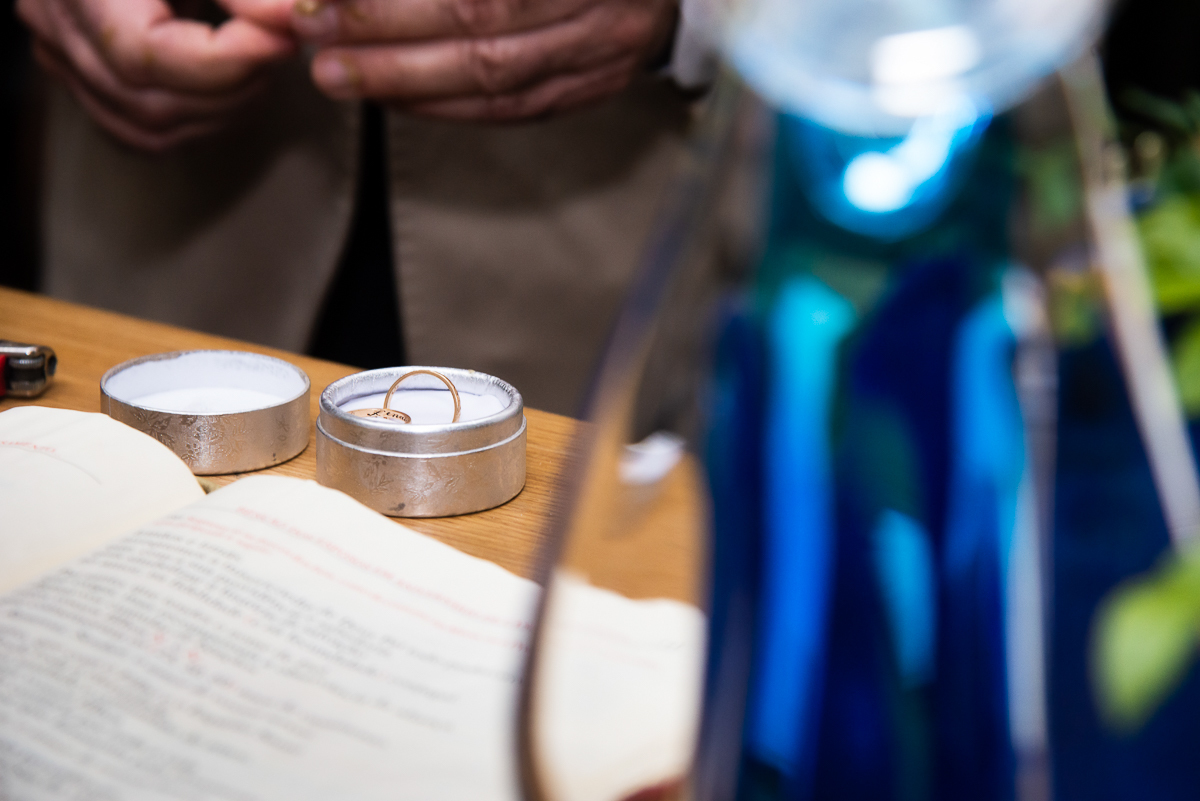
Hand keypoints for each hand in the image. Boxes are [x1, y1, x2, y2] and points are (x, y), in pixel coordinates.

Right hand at [18, 0, 296, 150]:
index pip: (144, 53)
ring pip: (148, 127)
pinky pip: (139, 129)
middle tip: (279, 49)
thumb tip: (295, 17)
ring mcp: (60, 55)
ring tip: (262, 67)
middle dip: (233, 88)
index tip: (282, 40)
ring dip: (222, 112)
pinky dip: (197, 122)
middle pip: (149, 100)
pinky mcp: (78, 73)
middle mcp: (55, 23)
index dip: (225, 59)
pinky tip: (234, 90)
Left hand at [289, 0, 677, 120]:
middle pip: (481, 27)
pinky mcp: (592, 88)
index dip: (395, 1)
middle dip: (386, 36)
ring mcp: (601, 50)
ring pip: (494, 79)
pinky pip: (513, 109)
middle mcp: (596, 5)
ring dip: (406, 80)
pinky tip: (395, 101)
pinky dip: (448, 107)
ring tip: (336, 76)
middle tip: (314, 37)